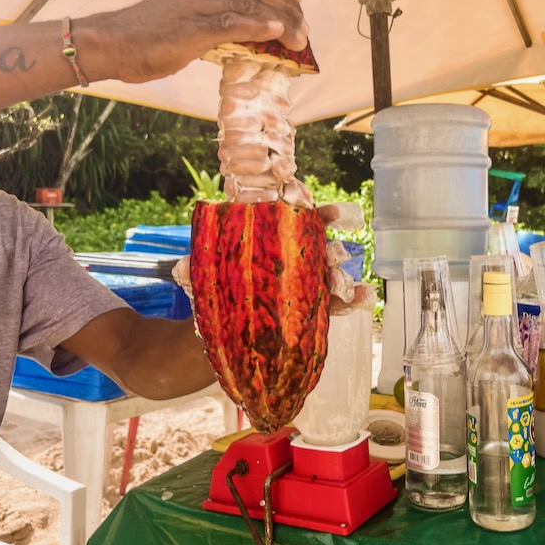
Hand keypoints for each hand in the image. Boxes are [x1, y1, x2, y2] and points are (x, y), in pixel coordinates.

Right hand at [93, 0, 307, 83]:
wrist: (113, 44)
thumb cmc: (151, 38)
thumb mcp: (191, 25)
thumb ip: (219, 26)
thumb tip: (249, 37)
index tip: (299, 3)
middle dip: (287, 8)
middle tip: (304, 29)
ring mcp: (198, 6)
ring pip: (251, 6)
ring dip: (282, 22)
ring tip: (301, 37)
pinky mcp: (193, 28)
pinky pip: (231, 23)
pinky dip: (257, 27)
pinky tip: (276, 30)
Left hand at [172, 202, 372, 314]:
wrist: (214, 334)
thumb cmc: (211, 294)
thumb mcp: (199, 277)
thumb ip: (193, 269)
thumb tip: (180, 268)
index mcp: (269, 245)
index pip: (294, 224)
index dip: (314, 215)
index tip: (330, 211)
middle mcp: (290, 262)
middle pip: (317, 250)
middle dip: (331, 250)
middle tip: (337, 255)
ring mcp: (301, 287)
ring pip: (328, 277)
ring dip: (343, 277)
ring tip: (349, 283)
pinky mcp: (307, 313)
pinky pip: (331, 305)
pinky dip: (350, 301)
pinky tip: (363, 299)